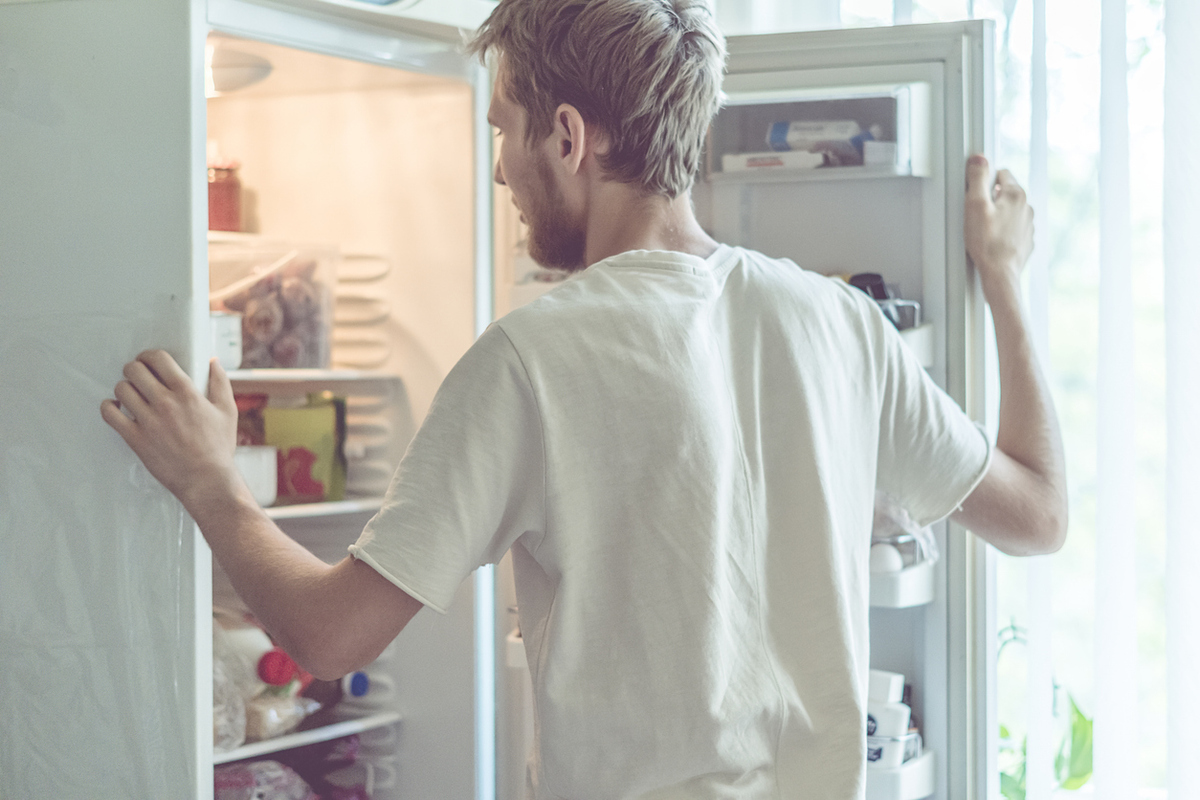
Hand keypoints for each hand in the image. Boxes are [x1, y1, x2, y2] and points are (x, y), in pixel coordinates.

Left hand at [100, 351, 242, 512]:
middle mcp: (165, 403)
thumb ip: (221, 383)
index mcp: (187, 393)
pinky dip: (109, 407)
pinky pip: (110, 414)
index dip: (149, 355)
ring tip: (130, 392)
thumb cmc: (218, 448)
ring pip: (121, 389)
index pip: (158, 359)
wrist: (206, 480)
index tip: (149, 360)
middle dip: (135, 369)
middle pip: (135, 370)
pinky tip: (116, 407)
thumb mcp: (227, 411)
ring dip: (124, 387)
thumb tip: (213, 362)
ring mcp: (148, 421)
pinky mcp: (136, 438)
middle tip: (138, 375)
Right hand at [964, 154, 1034, 294]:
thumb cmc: (987, 242)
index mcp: (1017, 194)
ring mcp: (1028, 225)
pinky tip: (992, 240)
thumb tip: (979, 158)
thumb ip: (977, 178)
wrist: (1000, 274)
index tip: (975, 195)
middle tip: (976, 215)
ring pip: (1010, 211)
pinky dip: (1003, 231)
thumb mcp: (975, 205)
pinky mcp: (1026, 240)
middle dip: (991, 199)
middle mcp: (1027, 207)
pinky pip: (1013, 228)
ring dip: (998, 216)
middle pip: (1006, 192)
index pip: (1001, 173)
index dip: (985, 182)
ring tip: (983, 230)